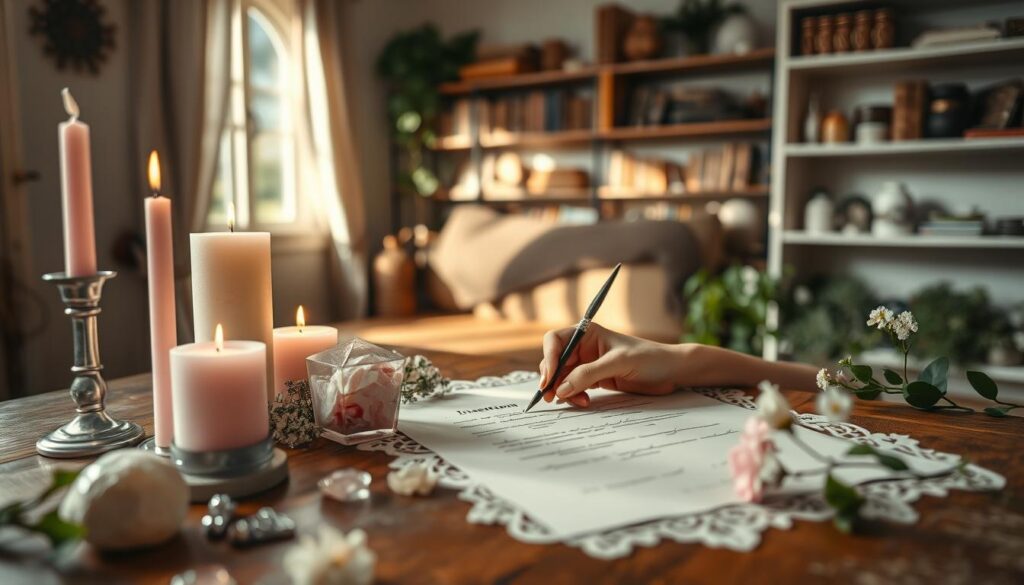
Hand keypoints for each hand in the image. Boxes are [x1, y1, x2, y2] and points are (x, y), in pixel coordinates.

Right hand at [537, 322, 683, 407]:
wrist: (670, 372)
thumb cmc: (649, 358)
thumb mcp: (618, 363)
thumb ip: (588, 374)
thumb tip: (561, 388)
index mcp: (587, 333)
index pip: (555, 341)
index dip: (549, 358)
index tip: (549, 378)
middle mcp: (583, 347)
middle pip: (555, 361)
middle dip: (552, 379)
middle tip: (552, 397)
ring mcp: (587, 364)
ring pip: (562, 377)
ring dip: (564, 391)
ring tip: (577, 401)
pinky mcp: (594, 379)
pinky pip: (574, 387)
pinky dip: (574, 396)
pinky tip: (584, 401)